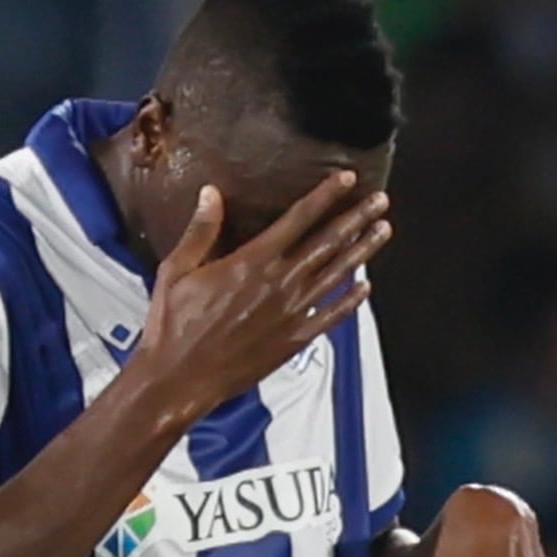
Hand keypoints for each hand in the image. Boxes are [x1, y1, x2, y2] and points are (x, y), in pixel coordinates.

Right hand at [119, 172, 391, 437]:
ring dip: (362, 251)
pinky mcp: (294, 340)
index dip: (325, 196)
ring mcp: (291, 313)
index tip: (347, 178)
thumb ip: (200, 230)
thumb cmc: (173, 323)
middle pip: (327, 243)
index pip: (297, 219)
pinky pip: (330, 317)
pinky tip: (366, 287)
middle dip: (356, 218)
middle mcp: (279, 283)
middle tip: (381, 200)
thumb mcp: (177, 270)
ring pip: (336, 275)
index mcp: (252, 261)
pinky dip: (350, 301)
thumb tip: (211, 193)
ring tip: (384, 230)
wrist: (180, 378)